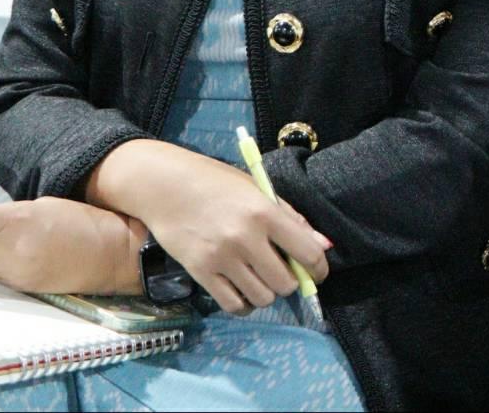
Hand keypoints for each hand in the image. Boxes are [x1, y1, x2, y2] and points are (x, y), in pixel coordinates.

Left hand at [0, 198, 145, 295]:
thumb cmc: (83, 221)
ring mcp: (17, 272)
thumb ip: (6, 218)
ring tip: (14, 245)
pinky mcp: (24, 289)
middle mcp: (12, 248)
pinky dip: (0, 268)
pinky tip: (27, 258)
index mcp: (17, 218)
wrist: (117, 253)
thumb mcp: (42, 207)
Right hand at [83, 139, 331, 314]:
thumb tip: (324, 245)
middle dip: (290, 282)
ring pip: (262, 298)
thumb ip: (291, 218)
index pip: (308, 253)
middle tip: (281, 272)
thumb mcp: (257, 190)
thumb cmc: (215, 183)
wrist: (164, 185)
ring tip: (260, 280)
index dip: (319, 270)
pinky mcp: (200, 272)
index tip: (317, 274)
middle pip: (286, 283)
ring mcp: (222, 257)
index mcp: (265, 212)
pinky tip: (243, 292)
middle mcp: (246, 237)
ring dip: (267, 294)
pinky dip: (244, 304)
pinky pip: (233, 305)